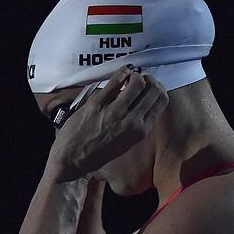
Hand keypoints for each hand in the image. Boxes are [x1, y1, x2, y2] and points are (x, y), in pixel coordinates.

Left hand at [47, 64, 168, 181]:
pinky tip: (122, 73)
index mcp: (141, 131)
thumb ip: (136, 124)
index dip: (159, 89)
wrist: (72, 160)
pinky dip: (122, 72)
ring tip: (131, 76)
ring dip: (136, 75)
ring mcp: (114, 111)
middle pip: (153, 90)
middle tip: (142, 78)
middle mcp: (132, 121)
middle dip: (150, 80)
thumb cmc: (97, 154)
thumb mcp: (126, 143)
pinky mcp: (98, 103)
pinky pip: (116, 80)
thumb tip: (141, 101)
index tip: (152, 85)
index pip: (161, 101)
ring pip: (137, 82)